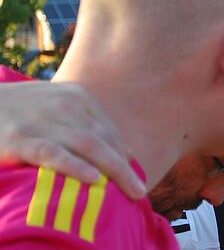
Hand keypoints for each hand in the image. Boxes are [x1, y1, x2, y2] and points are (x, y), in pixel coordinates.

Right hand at [0, 82, 144, 198]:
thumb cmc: (21, 111)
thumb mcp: (57, 106)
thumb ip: (87, 124)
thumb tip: (124, 152)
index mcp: (77, 96)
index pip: (110, 130)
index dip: (125, 155)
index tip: (134, 176)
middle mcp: (65, 104)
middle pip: (104, 138)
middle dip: (125, 167)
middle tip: (140, 191)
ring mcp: (42, 120)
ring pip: (87, 145)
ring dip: (113, 169)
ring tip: (129, 190)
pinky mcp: (20, 138)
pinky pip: (53, 153)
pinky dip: (75, 166)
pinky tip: (93, 180)